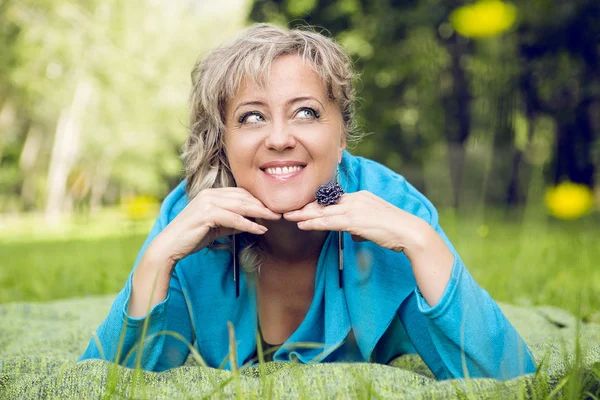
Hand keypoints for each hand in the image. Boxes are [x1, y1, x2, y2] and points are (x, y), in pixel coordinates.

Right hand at [151, 187, 280, 265]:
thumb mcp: (217, 228)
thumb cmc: (192, 237)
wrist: (169, 246)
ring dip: (260, 212)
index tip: (273, 208)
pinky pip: (234, 218)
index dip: (258, 200)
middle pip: (243, 197)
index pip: (241, 193)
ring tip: (275, 218)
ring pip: (241, 205)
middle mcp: (210, 194)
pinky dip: (249, 224)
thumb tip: (253, 223)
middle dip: (263, 205)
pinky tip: (260, 229)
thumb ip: (233, 223)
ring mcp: (207, 202)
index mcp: (211, 194)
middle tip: (280, 211)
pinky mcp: (206, 214)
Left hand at [283, 190, 430, 255]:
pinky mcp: (355, 220)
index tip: (304, 208)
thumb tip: (354, 234)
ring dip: (304, 215)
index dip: (317, 205)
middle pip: (325, 204)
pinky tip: (302, 225)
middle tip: (289, 210)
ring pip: (323, 212)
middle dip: (305, 208)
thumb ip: (362, 227)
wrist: (410, 232)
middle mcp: (356, 199)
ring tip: (288, 217)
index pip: (334, 200)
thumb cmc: (396, 231)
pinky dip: (313, 223)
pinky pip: (329, 222)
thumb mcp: (375, 225)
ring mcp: (355, 208)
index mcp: (361, 197)